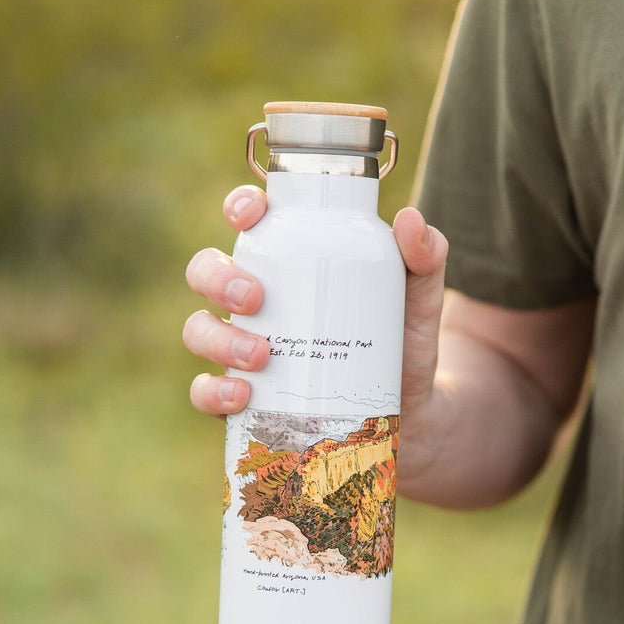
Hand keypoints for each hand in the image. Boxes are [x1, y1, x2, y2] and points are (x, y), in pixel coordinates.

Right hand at [183, 189, 449, 435]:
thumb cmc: (403, 344)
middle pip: (206, 272)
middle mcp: (255, 303)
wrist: (413, 415)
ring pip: (198, 331)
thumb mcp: (418, 300)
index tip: (251, 215)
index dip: (239, 207)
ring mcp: (243, 350)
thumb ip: (425, 258)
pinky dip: (213, 392)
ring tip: (261, 355)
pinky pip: (205, 393)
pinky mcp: (245, 400)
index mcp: (289, 263)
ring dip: (218, 338)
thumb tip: (412, 221)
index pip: (250, 223)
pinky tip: (242, 395)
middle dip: (218, 279)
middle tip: (255, 298)